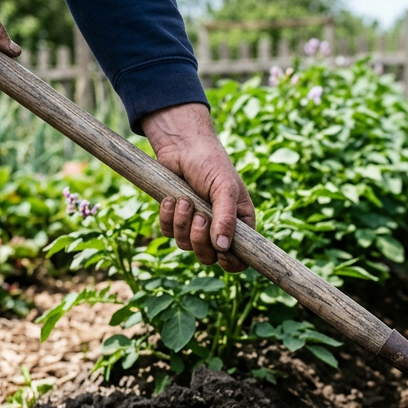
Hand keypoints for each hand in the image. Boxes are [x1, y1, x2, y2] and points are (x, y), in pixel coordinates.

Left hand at [144, 103, 256, 272]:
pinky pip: (168, 233)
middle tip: (199, 216)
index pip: (240, 257)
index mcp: (239, 223)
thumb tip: (223, 248)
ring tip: (184, 200)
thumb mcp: (224, 188)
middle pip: (209, 257)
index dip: (231, 262)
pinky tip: (170, 199)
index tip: (221, 253)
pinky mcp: (175, 219)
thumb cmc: (210, 163)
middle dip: (200, 240)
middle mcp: (219, 228)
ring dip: (182, 224)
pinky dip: (167, 218)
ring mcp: (196, 225)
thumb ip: (226, 218)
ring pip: (186, 246)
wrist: (181, 145)